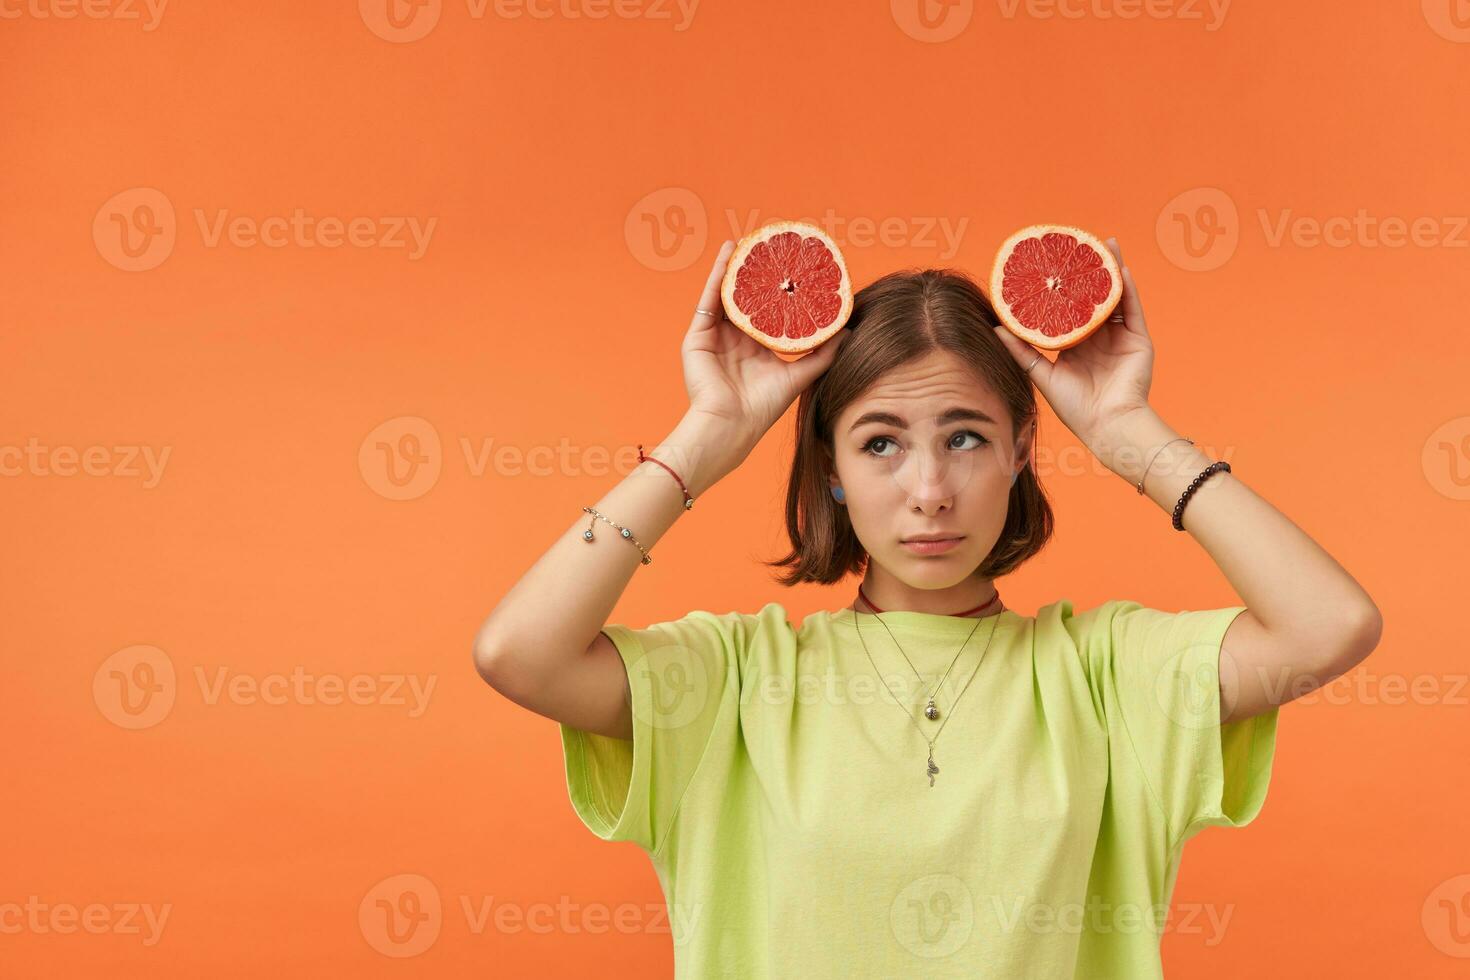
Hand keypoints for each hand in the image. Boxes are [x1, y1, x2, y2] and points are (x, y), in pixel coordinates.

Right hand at [681, 239, 849, 441]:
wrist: (730, 425)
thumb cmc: (761, 408)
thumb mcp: (799, 375)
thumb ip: (822, 353)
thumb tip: (849, 331)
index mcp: (754, 350)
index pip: (765, 312)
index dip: (776, 291)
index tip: (790, 269)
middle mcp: (733, 341)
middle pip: (744, 299)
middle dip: (754, 275)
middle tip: (767, 248)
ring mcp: (714, 337)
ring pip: (725, 294)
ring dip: (734, 268)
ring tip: (746, 242)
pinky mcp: (698, 336)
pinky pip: (709, 299)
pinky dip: (717, 276)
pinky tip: (729, 254)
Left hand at [989, 236, 1153, 449]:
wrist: (1107, 426)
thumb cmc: (1075, 408)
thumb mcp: (1041, 373)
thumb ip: (1021, 350)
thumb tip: (996, 328)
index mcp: (1079, 346)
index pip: (1071, 309)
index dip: (1064, 288)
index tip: (1054, 266)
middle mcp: (1100, 338)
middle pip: (1094, 297)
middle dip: (1089, 272)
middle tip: (1081, 245)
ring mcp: (1120, 338)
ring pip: (1115, 296)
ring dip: (1112, 271)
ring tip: (1105, 245)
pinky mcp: (1138, 340)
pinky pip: (1132, 309)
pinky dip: (1127, 289)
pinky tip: (1120, 269)